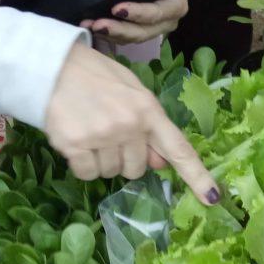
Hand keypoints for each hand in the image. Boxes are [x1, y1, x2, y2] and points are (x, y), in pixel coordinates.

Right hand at [45, 42, 219, 204]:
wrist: (51, 65)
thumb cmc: (94, 76)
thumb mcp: (130, 91)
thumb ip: (147, 125)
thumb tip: (159, 162)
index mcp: (148, 109)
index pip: (179, 149)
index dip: (197, 176)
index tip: (212, 198)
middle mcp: (130, 125)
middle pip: (137, 169)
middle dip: (125, 158)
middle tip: (108, 132)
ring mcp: (103, 136)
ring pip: (111, 172)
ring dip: (101, 160)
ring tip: (89, 130)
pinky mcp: (75, 145)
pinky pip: (87, 174)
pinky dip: (82, 164)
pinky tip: (76, 139)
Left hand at [80, 0, 192, 44]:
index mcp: (176, 4)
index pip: (157, 13)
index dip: (137, 14)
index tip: (116, 9)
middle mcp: (168, 22)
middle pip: (143, 32)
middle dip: (119, 30)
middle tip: (97, 25)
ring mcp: (154, 29)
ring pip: (132, 38)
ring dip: (109, 34)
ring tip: (89, 26)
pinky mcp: (140, 32)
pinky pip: (124, 38)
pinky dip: (108, 34)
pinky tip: (92, 28)